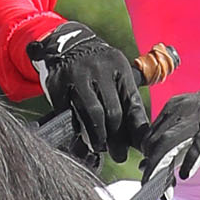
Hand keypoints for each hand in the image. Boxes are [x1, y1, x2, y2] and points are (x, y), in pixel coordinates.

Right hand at [26, 24, 149, 165]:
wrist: (66, 44)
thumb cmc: (98, 68)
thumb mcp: (116, 74)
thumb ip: (127, 100)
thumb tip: (140, 138)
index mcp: (119, 68)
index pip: (133, 103)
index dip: (137, 129)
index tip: (141, 147)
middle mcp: (100, 69)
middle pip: (113, 112)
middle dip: (117, 138)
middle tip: (118, 154)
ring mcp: (78, 75)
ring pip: (92, 113)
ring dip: (97, 136)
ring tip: (99, 147)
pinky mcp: (58, 83)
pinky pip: (69, 113)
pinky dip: (76, 128)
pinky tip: (80, 136)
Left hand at [144, 73, 199, 180]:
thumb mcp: (195, 122)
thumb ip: (176, 140)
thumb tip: (150, 163)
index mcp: (173, 108)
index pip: (150, 136)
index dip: (147, 158)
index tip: (150, 176)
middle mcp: (181, 110)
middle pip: (155, 141)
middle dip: (151, 168)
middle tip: (152, 186)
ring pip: (169, 143)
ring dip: (163, 169)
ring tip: (164, 189)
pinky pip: (198, 145)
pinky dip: (189, 162)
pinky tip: (185, 175)